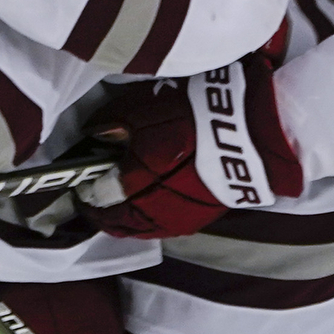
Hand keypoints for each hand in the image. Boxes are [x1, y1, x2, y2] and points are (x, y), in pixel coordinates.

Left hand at [77, 54, 302, 238]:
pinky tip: (139, 214)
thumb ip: (116, 122)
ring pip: (139, 229)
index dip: (86, 188)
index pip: (101, 193)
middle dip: (99, 211)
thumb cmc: (198, 110)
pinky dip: (145, 223)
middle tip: (87, 201)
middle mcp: (156, 205)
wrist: (256, 130)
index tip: (77, 180)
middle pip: (117, 219)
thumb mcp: (150, 104)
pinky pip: (161, 228)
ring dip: (120, 221)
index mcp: (140, 177)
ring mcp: (180, 215)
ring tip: (108, 211)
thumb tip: (93, 136)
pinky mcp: (199, 217)